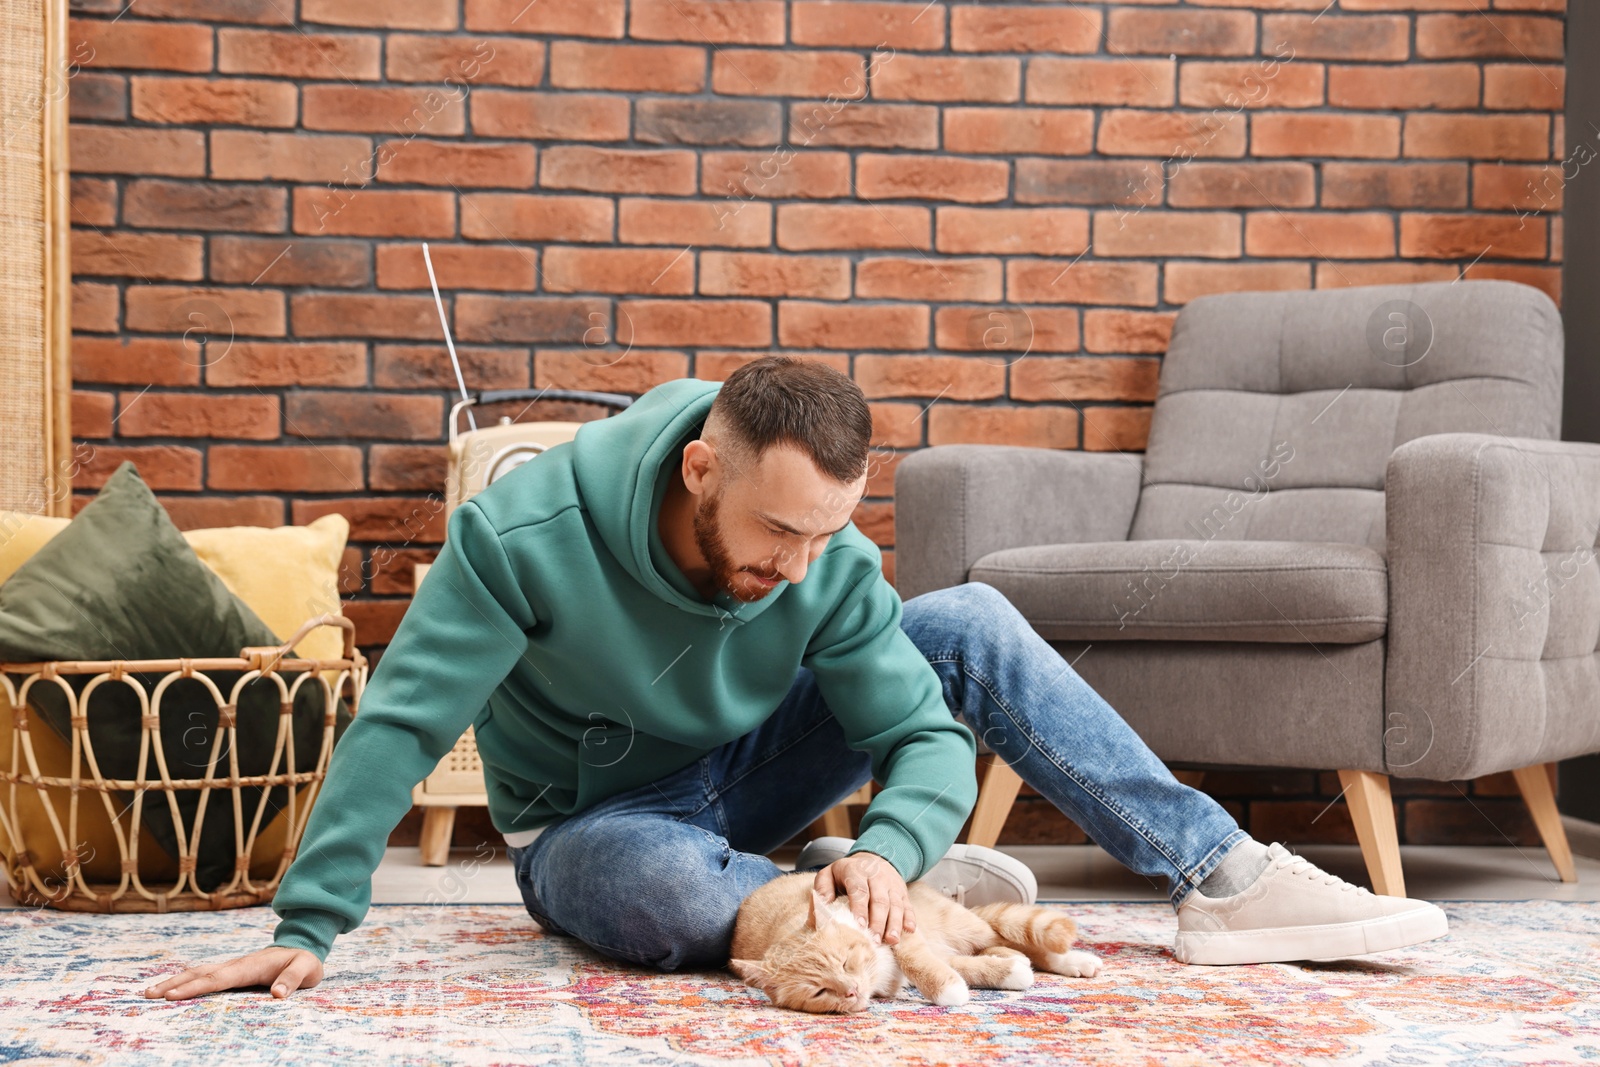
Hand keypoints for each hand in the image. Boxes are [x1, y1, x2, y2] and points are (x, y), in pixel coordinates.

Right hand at [142, 946, 323, 1001]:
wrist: (303, 948)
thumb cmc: (304, 962)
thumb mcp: (306, 969)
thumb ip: (292, 980)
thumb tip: (277, 994)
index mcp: (249, 966)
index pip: (218, 979)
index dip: (195, 988)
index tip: (172, 995)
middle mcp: (235, 965)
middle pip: (200, 974)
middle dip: (174, 984)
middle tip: (148, 995)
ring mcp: (231, 968)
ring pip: (198, 973)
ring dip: (174, 981)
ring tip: (150, 992)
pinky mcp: (231, 972)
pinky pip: (204, 977)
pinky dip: (185, 982)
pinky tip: (172, 989)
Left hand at [812, 850, 916, 945]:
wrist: (873, 858)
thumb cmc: (846, 874)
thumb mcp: (829, 874)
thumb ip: (823, 888)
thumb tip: (822, 905)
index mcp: (856, 871)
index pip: (859, 890)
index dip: (860, 908)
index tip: (860, 925)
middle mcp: (876, 877)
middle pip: (879, 900)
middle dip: (878, 922)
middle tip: (875, 941)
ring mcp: (891, 885)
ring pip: (895, 904)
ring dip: (895, 923)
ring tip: (892, 941)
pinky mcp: (902, 892)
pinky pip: (908, 905)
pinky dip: (910, 918)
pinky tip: (909, 930)